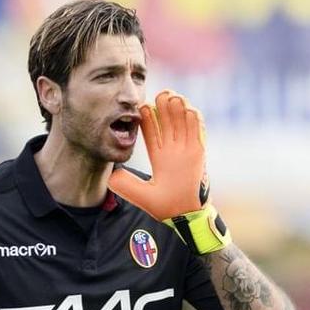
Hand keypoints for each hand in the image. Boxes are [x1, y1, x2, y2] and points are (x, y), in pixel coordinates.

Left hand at [108, 90, 230, 254]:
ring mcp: (186, 151)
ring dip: (179, 110)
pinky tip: (190, 110)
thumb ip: (126, 185)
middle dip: (164, 108)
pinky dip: (195, 122)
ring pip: (183, 125)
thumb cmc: (164, 207)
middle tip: (160, 93)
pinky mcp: (199, 153)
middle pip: (168, 124)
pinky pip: (198, 134)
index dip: (148, 120)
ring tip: (174, 96)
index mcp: (159, 158)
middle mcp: (173, 151)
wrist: (184, 215)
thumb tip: (111, 176)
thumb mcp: (141, 195)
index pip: (152, 134)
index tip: (142, 107)